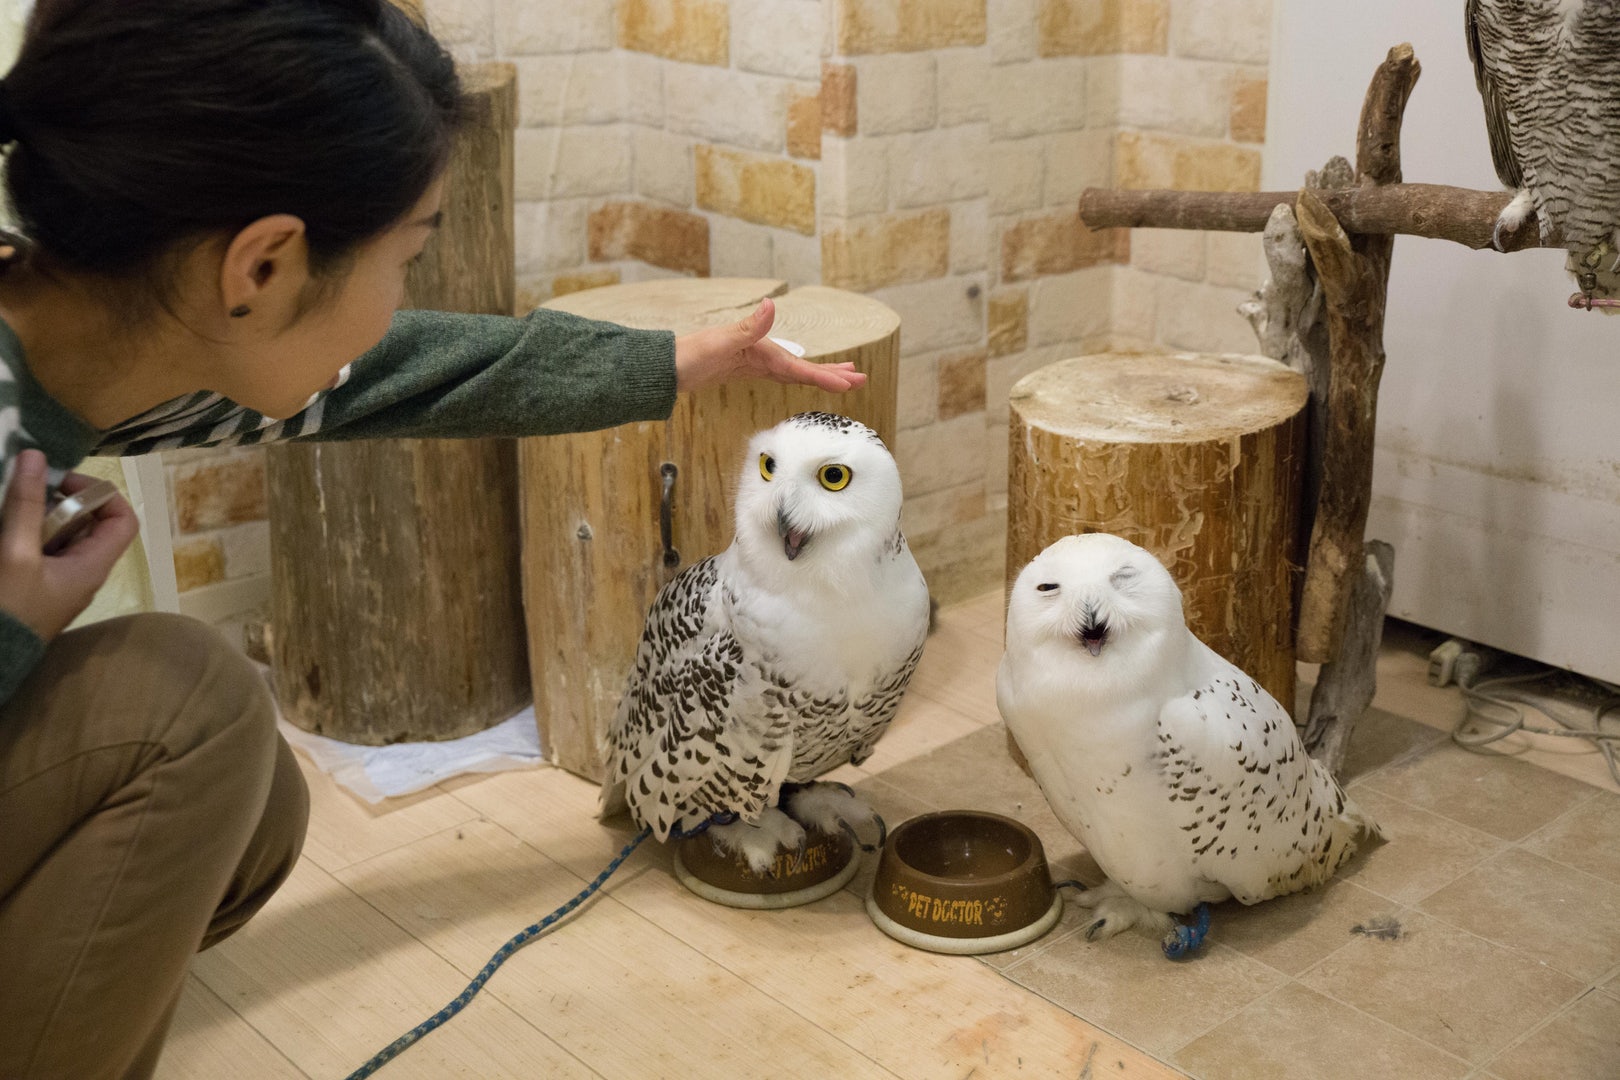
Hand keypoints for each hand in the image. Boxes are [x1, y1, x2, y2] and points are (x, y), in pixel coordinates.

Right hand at [0, 450, 139, 640]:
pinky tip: (5, 528)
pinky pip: (41, 552)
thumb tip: (36, 457)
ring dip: (40, 517)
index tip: (64, 483)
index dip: (102, 493)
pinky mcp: (37, 588)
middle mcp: (84, 572)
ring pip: (62, 537)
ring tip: (11, 505)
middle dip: (62, 502)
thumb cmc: (9, 608)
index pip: (123, 519)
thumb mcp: (15, 552)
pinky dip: (27, 535)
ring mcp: (59, 581)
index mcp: (93, 565)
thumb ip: (26, 505)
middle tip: (29, 490)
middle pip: (90, 525)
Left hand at [672, 298, 868, 394]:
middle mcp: (762, 352)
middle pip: (804, 366)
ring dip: (819, 374)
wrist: (666, 366)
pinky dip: (797, 376)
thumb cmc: (690, 355)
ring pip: (795, 370)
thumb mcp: (721, 341)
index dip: (826, 376)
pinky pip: (780, 374)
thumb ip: (749, 326)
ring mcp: (755, 360)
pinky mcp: (746, 368)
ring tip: (844, 378)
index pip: (800, 368)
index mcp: (761, 349)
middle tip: (861, 379)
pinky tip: (802, 376)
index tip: (850, 384)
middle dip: (832, 374)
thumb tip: (772, 304)